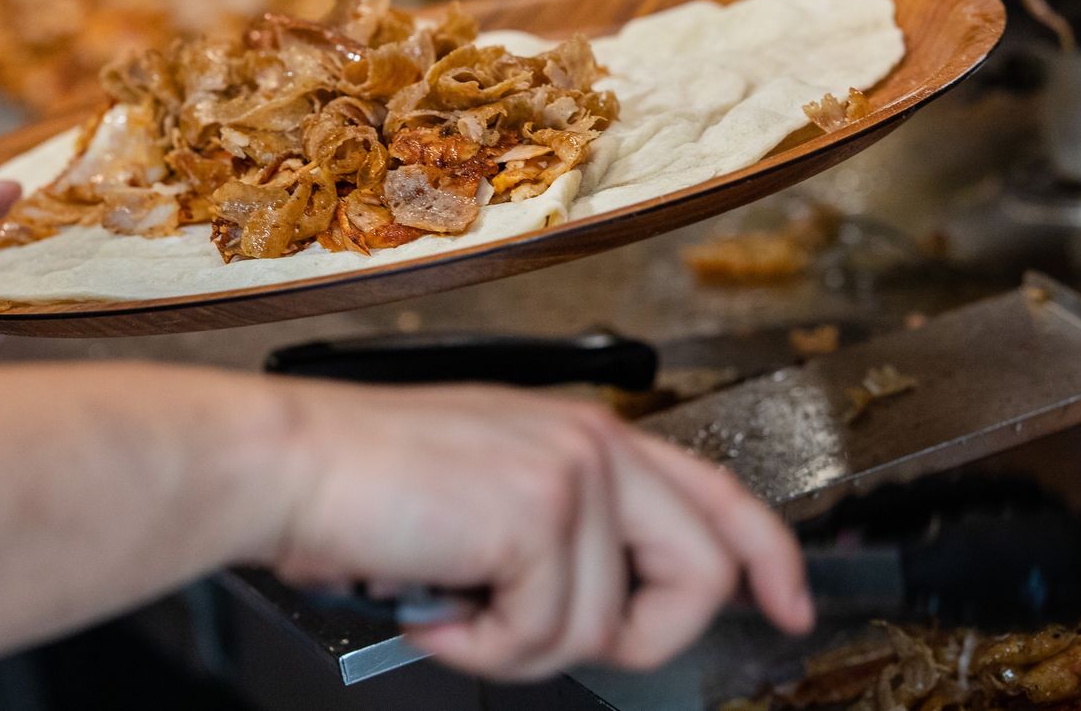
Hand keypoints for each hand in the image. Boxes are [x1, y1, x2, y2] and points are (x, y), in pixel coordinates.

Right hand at [259, 383, 813, 681]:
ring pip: (608, 625)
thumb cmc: (364, 485)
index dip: (770, 557)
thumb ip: (565, 528)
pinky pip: (549, 634)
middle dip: (636, 638)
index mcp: (585, 434)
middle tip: (540, 638)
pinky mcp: (544, 510)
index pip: (716, 493)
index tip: (790, 607)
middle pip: (702, 572)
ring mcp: (575, 472)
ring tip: (452, 606)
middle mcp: (594, 441)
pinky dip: (482, 646)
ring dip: (518, 645)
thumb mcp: (490, 490)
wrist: (290, 463)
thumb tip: (607, 606)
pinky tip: (435, 605)